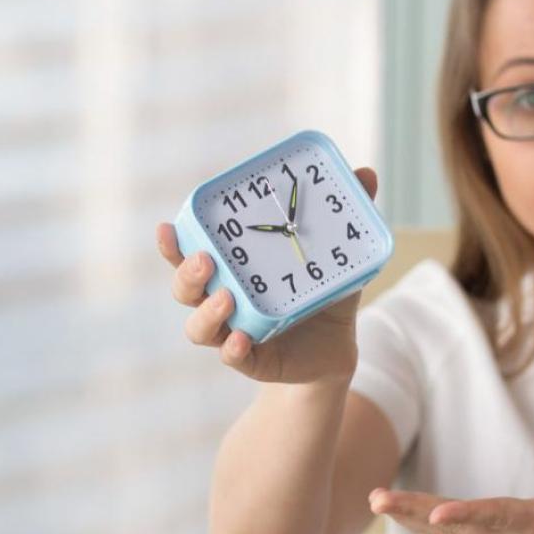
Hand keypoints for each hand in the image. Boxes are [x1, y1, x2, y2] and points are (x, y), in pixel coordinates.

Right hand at [156, 166, 377, 384]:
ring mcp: (233, 332)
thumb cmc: (321, 292)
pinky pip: (233, 357)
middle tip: (205, 259)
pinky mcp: (252, 361)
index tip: (168, 227)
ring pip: (199, 328)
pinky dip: (233, 350)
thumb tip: (366, 173)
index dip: (172, 243)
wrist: (336, 345)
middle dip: (186, 273)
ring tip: (226, 297)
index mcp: (230, 270)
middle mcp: (221, 300)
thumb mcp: (333, 254)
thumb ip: (343, 218)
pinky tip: (241, 339)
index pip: (188, 253)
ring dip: (207, 313)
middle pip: (185, 289)